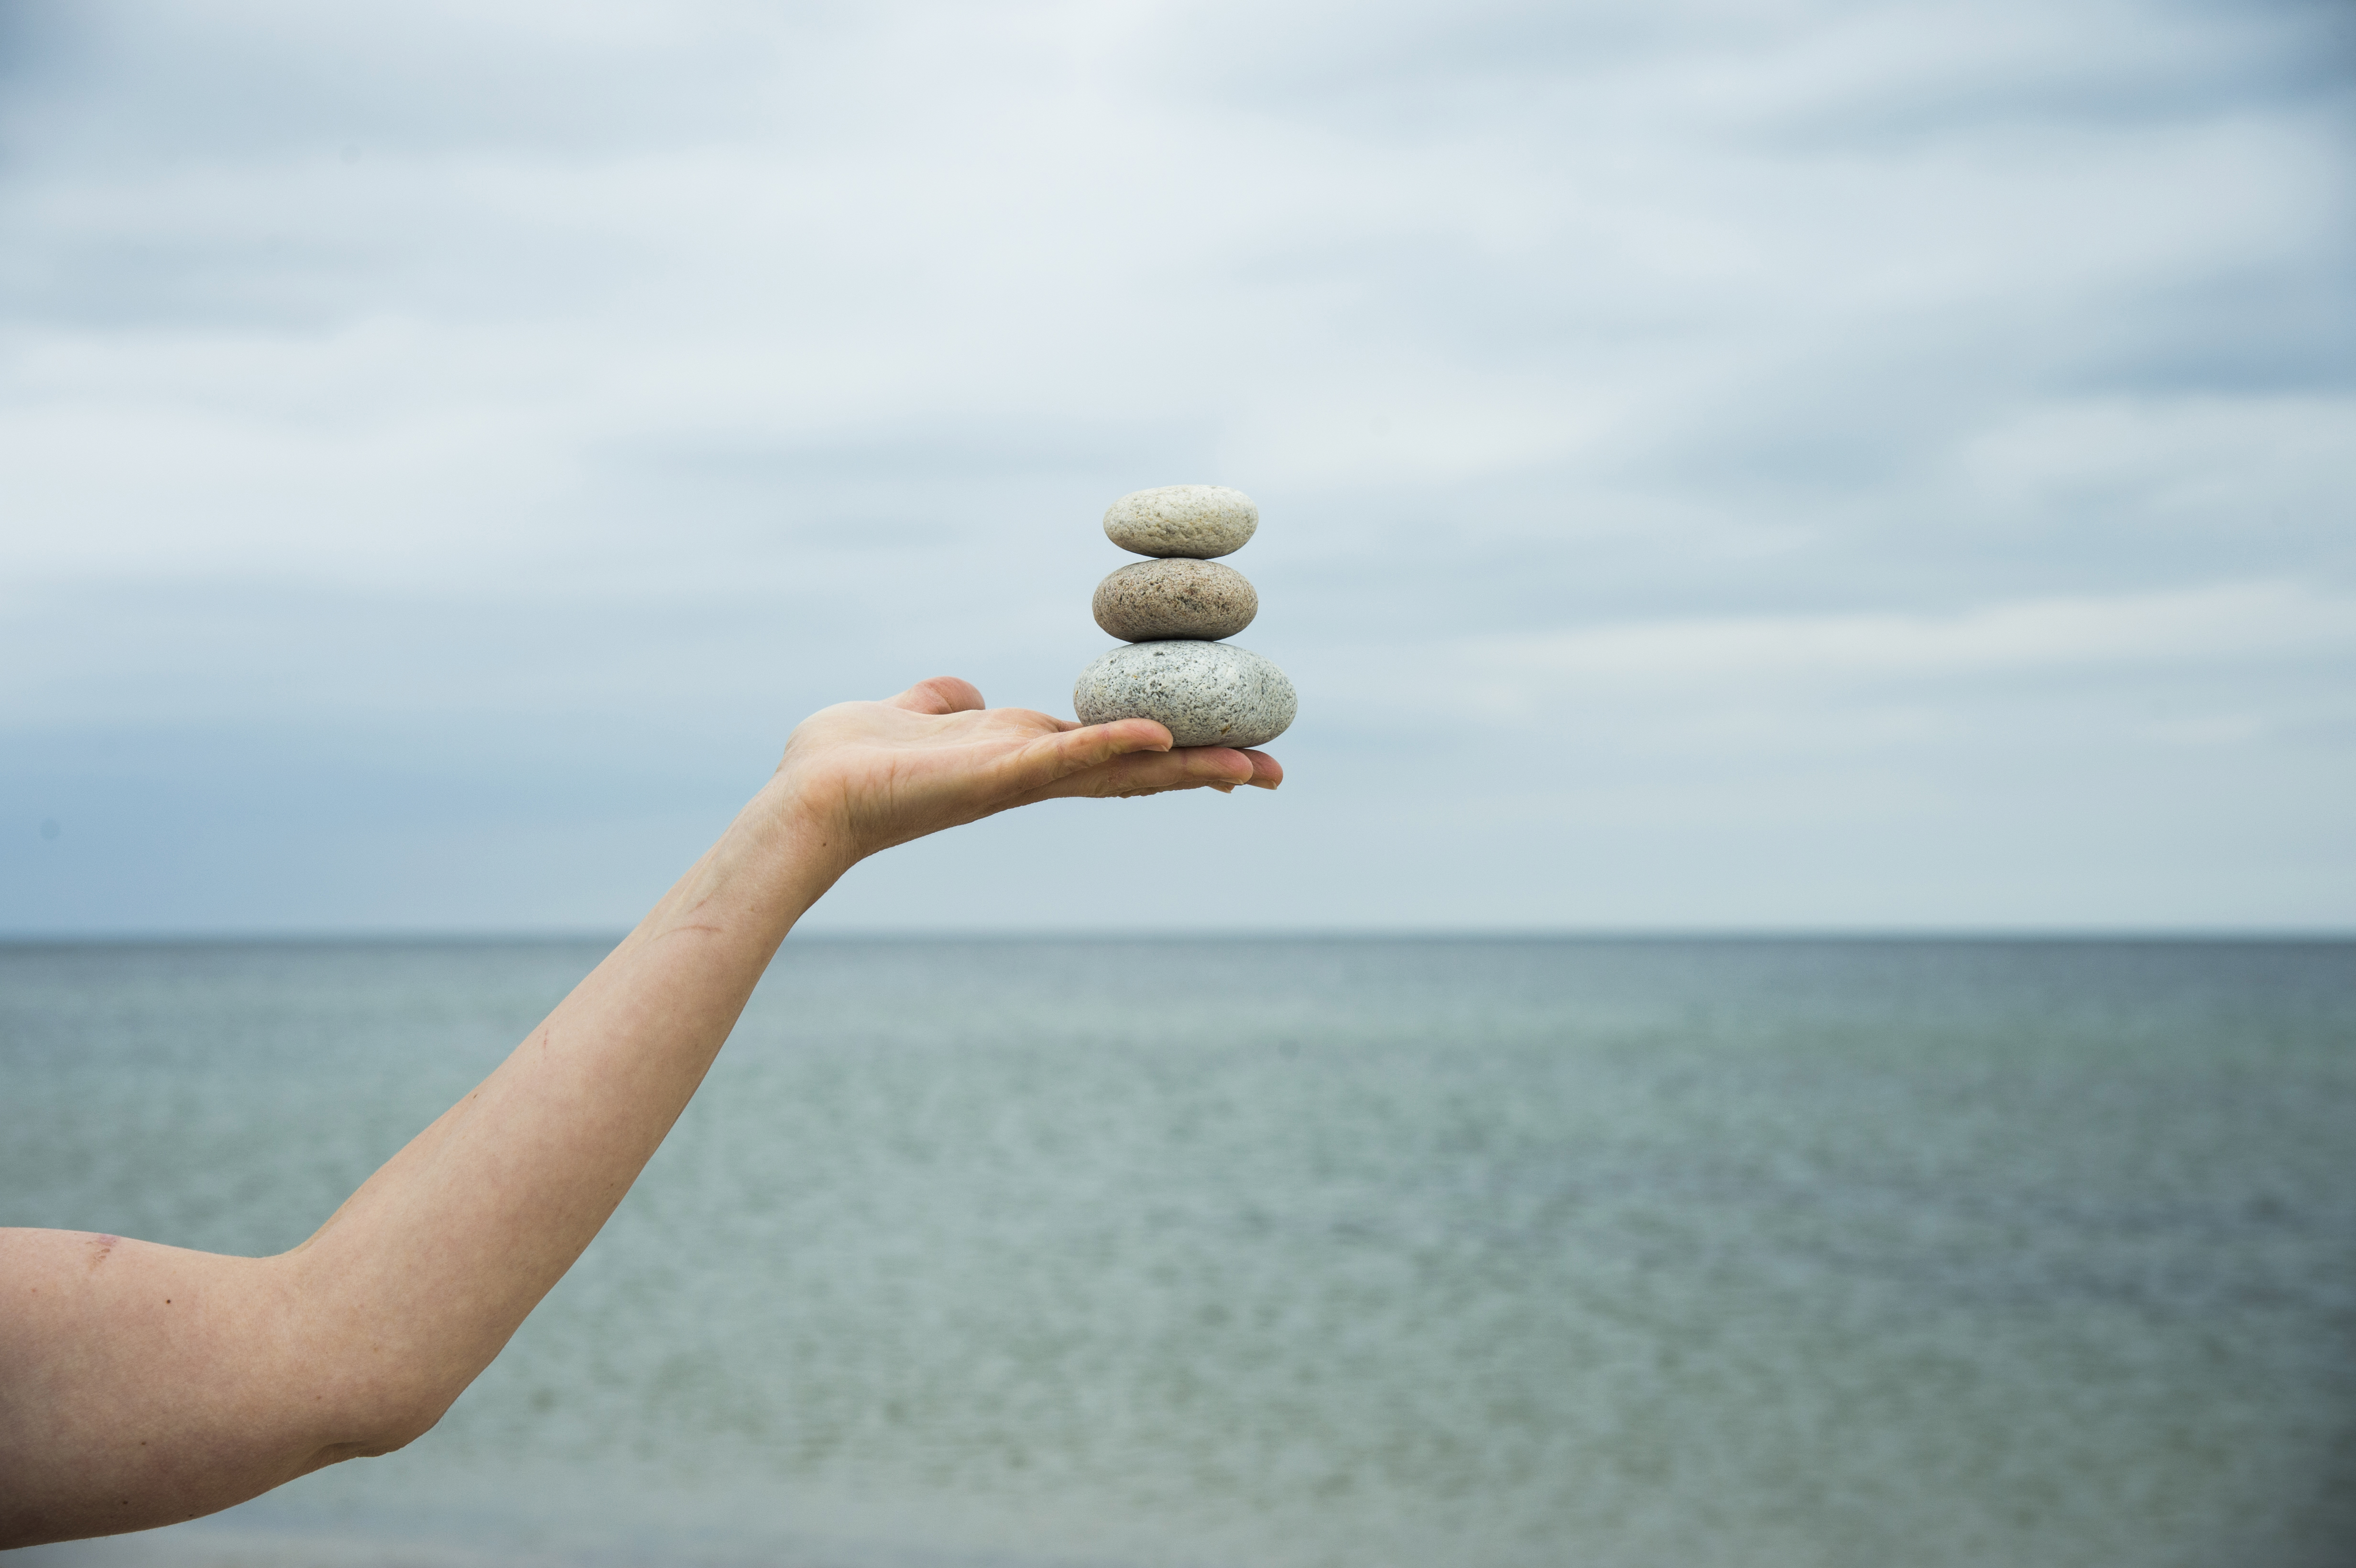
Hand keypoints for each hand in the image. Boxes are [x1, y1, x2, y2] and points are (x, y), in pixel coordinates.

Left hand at [771, 676, 1282, 865]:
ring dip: (1185, 765)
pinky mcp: (994, 774)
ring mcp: (1017, 777)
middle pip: (1135, 767)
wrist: (805, 799)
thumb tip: (963, 695)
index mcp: (1016, 756)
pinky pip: (1063, 758)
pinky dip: (1112, 746)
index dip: (1168, 748)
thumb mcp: (907, 714)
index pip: (1109, 749)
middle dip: (1204, 768)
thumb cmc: (844, 764)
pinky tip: (1159, 738)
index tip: (1224, 750)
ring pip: (1118, 767)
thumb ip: (940, 702)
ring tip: (1250, 765)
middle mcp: (1030, 772)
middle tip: (1272, 772)